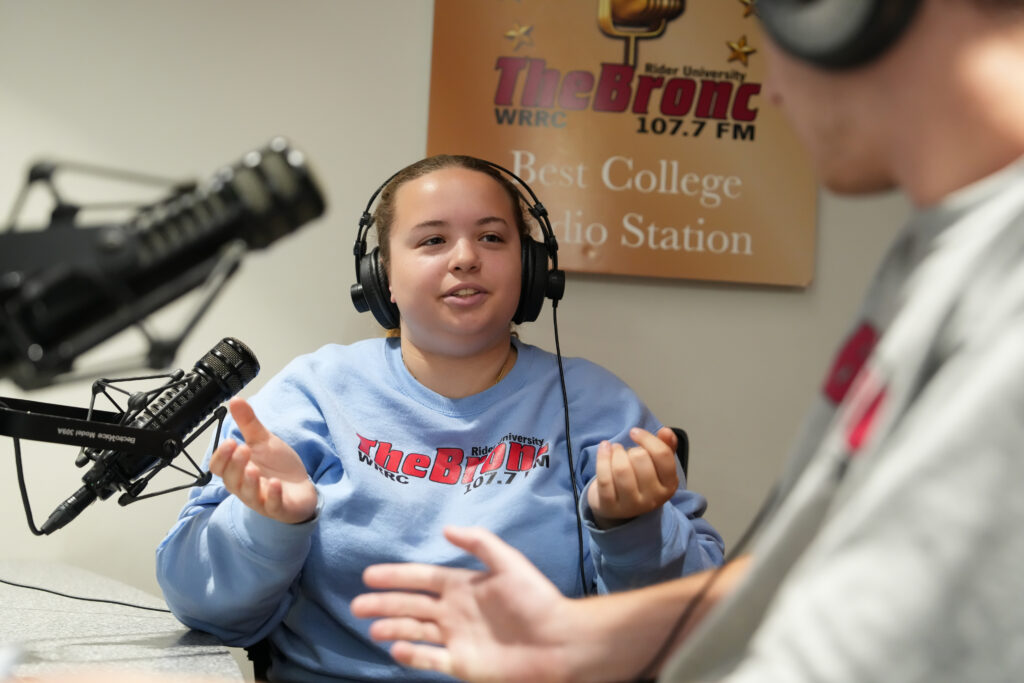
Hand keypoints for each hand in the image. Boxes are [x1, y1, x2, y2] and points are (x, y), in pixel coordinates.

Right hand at [208, 397, 317, 523]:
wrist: (301, 488)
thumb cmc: (277, 468)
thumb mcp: (263, 442)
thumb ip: (248, 423)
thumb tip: (235, 400)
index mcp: (238, 470)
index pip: (219, 467)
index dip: (221, 456)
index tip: (230, 441)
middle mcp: (245, 487)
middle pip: (231, 480)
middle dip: (235, 465)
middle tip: (242, 448)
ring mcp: (261, 499)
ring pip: (248, 495)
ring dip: (249, 481)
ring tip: (254, 468)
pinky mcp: (279, 508)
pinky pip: (272, 505)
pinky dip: (272, 495)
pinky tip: (275, 484)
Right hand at [351, 526, 580, 682]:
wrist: (560, 642)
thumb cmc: (538, 600)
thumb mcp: (510, 563)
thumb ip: (479, 543)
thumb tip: (445, 528)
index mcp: (463, 585)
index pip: (422, 578)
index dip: (397, 576)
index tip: (369, 574)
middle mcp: (455, 611)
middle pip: (412, 606)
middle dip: (384, 603)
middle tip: (356, 604)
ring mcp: (457, 639)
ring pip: (415, 632)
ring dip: (392, 628)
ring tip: (371, 627)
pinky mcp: (463, 664)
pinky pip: (431, 660)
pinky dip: (412, 655)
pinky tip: (396, 649)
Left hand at [587, 426, 679, 528]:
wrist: (617, 507)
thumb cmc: (638, 480)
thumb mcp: (656, 465)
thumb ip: (665, 446)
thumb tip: (666, 431)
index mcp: (669, 485)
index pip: (662, 455)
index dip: (647, 438)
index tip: (634, 432)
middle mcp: (653, 498)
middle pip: (640, 458)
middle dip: (630, 449)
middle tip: (625, 451)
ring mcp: (632, 505)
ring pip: (621, 470)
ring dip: (615, 453)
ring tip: (614, 450)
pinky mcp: (610, 507)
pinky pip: (604, 479)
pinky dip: (602, 459)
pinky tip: (603, 449)